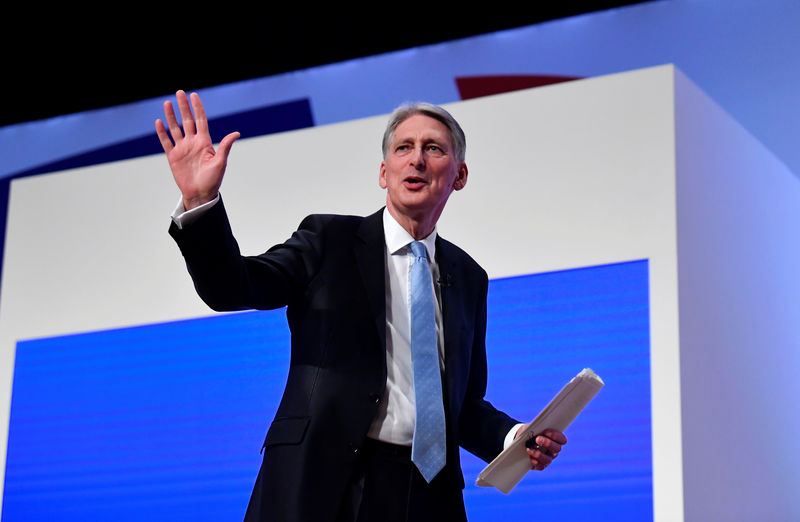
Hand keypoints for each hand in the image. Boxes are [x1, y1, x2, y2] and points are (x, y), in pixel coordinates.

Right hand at [155, 90, 239, 209]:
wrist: (200, 194)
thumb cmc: (213, 180)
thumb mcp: (221, 162)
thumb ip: (225, 146)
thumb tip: (236, 133)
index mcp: (204, 142)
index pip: (200, 120)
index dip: (197, 108)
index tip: (194, 95)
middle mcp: (193, 142)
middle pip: (186, 120)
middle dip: (183, 107)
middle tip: (179, 92)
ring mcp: (182, 148)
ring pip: (175, 128)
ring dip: (171, 116)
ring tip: (167, 103)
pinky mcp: (173, 156)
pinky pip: (166, 141)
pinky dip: (162, 132)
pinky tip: (159, 122)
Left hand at [516, 426, 565, 470]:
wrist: (521, 440)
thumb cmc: (529, 432)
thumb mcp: (532, 427)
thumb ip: (536, 428)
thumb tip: (535, 429)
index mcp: (555, 439)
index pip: (562, 439)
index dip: (555, 435)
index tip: (545, 431)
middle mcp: (554, 450)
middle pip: (557, 449)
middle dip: (548, 443)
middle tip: (537, 439)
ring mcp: (548, 458)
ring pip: (548, 459)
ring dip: (538, 454)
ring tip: (529, 449)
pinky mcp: (540, 465)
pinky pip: (541, 466)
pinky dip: (535, 462)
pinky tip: (529, 457)